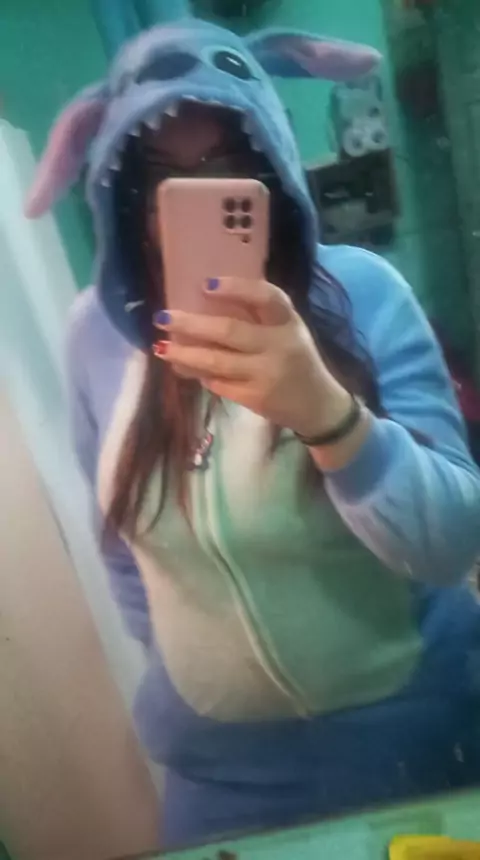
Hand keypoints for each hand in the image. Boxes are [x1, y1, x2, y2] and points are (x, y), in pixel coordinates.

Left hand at [153, 276, 354, 439]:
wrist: (318, 405)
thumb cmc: (296, 359)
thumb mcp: (288, 332)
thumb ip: (259, 317)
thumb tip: (206, 302)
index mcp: (288, 322)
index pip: (267, 297)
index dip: (237, 288)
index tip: (207, 284)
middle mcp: (279, 346)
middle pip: (230, 331)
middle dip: (192, 323)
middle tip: (163, 316)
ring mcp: (266, 374)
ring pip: (217, 361)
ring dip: (185, 353)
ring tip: (162, 347)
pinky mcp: (255, 398)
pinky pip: (219, 383)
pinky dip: (198, 374)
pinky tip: (182, 366)